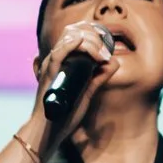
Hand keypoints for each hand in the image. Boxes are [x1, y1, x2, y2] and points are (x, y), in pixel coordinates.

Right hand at [28, 20, 116, 152]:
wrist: (48, 132)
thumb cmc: (64, 115)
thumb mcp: (87, 93)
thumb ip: (99, 78)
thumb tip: (114, 63)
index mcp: (65, 62)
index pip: (78, 34)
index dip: (95, 34)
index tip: (108, 50)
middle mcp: (56, 60)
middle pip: (74, 31)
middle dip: (95, 35)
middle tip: (105, 54)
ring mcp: (51, 65)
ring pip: (69, 37)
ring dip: (89, 41)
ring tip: (100, 55)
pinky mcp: (49, 73)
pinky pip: (59, 52)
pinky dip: (71, 44)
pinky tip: (82, 43)